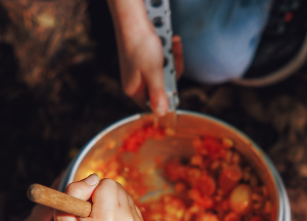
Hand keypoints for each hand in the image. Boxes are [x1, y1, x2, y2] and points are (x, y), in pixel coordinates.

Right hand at [52, 174, 144, 220]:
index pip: (107, 183)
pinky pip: (131, 207)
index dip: (93, 192)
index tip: (86, 208)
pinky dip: (120, 211)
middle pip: (118, 187)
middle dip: (103, 195)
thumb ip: (76, 188)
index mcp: (110, 220)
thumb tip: (96, 177)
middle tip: (92, 215)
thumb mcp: (62, 211)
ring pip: (125, 196)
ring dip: (112, 203)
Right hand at [110, 0, 183, 115]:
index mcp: (134, 90)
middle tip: (172, 56)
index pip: (154, 104)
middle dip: (172, 70)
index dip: (168, 95)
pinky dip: (167, 51)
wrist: (133, 20)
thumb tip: (162, 114)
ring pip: (164, 72)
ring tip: (170, 43)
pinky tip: (169, 40)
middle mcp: (135, 82)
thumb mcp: (154, 73)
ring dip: (171, 58)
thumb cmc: (141, 45)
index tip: (173, 80)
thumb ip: (158, 95)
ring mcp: (139, 70)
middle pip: (162, 86)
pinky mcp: (144, 59)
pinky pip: (161, 60)